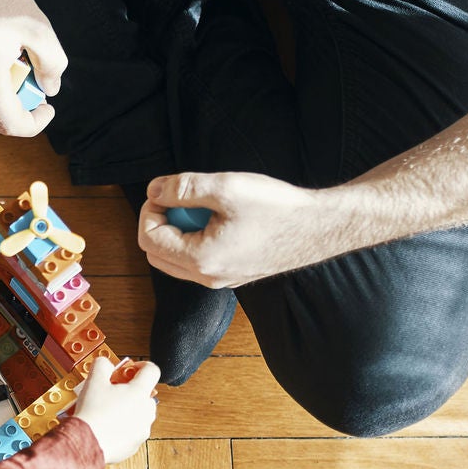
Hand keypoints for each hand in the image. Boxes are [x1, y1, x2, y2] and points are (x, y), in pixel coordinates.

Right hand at [70, 355, 160, 464]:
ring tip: (107, 409)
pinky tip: (106, 425)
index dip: (140, 365)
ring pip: (140, 414)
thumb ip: (102, 365)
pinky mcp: (134, 444)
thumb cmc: (92, 413)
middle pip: (145, 394)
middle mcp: (146, 412)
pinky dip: (123, 426)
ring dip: (128, 409)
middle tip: (112, 390)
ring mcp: (142, 429)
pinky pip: (132, 430)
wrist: (86, 443)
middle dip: (130, 390)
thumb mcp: (93, 380)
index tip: (129, 370)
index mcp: (139, 393)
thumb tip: (105, 363)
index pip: (152, 370)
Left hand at [139, 170, 338, 287]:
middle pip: (157, 253)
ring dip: (178, 231)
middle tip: (179, 197)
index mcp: (201, 260)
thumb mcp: (227, 188)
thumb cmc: (278, 209)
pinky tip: (219, 218)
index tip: (166, 190)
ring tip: (202, 206)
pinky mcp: (234, 274)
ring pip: (176, 259)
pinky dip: (196, 239)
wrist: (319, 228)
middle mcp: (208, 278)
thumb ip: (183, 188)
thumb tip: (154, 190)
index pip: (148, 238)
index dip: (150, 209)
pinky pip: (199, 260)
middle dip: (160, 222)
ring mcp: (222, 280)